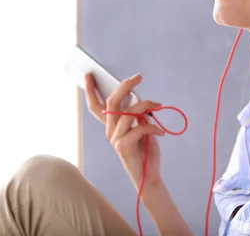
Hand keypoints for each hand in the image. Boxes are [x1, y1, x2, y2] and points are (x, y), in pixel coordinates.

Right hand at [85, 72, 164, 190]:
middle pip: (111, 102)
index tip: (89, 74)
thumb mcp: (141, 126)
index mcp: (111, 125)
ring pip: (127, 112)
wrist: (149, 175)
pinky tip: (160, 131)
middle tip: (138, 77)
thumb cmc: (145, 150)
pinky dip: (152, 126)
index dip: (91, 90)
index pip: (95, 105)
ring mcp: (115, 139)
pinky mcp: (123, 147)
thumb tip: (138, 98)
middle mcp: (109, 131)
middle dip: (124, 86)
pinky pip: (139, 128)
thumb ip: (137, 114)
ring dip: (145, 105)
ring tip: (158, 105)